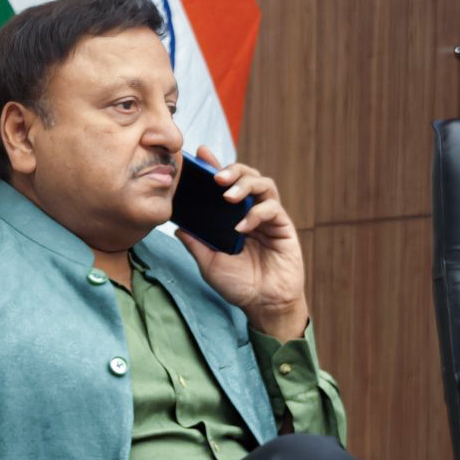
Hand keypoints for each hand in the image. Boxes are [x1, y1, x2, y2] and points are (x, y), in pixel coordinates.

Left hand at [174, 147, 309, 339]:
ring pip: (263, 184)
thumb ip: (195, 243)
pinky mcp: (283, 226)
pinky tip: (242, 226)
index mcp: (232, 217)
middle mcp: (251, 212)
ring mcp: (268, 218)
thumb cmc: (238, 285)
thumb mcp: (209, 263)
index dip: (214, 166)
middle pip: (247, 176)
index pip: (224, 185)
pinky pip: (272, 208)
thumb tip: (176, 226)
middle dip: (232, 170)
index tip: (200, 154)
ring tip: (229, 196)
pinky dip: (256, 212)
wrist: (263, 305)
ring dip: (245, 185)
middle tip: (216, 178)